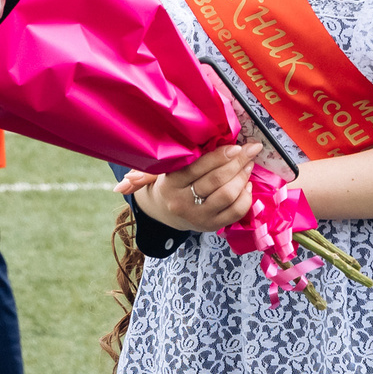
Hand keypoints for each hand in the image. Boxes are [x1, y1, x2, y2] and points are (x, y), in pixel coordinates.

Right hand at [124, 144, 256, 231]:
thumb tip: (120, 186)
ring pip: (228, 195)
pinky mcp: (212, 226)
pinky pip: (236, 211)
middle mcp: (182, 203)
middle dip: (239, 162)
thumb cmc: (169, 185)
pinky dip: (246, 195)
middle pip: (216, 180)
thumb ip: (147, 171)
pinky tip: (246, 183)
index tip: (237, 146)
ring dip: (243, 176)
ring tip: (249, 164)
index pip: (197, 168)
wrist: (168, 215)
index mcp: (169, 186)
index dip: (220, 156)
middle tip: (252, 149)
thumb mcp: (157, 175)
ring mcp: (199, 217)